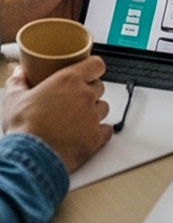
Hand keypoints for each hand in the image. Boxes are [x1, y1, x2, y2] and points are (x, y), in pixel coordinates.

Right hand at [3, 57, 112, 172]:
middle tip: (75, 100)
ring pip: (104, 108)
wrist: (31, 157)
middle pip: (99, 87)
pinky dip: (100, 132)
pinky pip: (107, 131)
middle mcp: (85, 95)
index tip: (88, 73)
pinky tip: (88, 134)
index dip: (93, 68)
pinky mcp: (95, 138)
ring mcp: (93, 117)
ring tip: (79, 119)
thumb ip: (18, 82)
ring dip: (95, 112)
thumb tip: (19, 74)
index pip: (96, 64)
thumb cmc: (24, 128)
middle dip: (90, 92)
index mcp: (69, 80)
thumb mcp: (14, 99)